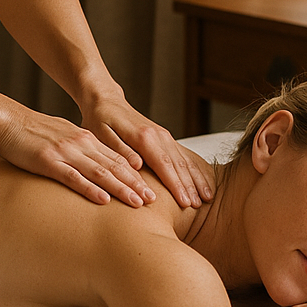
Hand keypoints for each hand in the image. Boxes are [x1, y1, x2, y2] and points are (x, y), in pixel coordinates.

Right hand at [0, 106, 156, 206]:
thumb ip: (81, 149)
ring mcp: (65, 152)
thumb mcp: (64, 137)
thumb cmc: (34, 132)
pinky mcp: (49, 161)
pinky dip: (90, 189)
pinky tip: (103, 200)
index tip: (152, 189)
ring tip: (136, 203)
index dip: (136, 175)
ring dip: (120, 188)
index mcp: (86, 139)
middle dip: (135, 184)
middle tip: (153, 200)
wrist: (8, 121)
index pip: (117, 158)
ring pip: (99, 172)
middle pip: (114, 166)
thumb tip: (95, 165)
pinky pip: (73, 177)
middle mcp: (80, 144)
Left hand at [81, 94, 213, 208]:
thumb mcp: (101, 134)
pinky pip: (183, 154)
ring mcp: (163, 135)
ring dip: (196, 178)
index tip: (184, 202)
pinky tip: (202, 180)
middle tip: (198, 206)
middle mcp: (158, 135)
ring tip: (207, 197)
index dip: (175, 185)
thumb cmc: (100, 119)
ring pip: (184, 159)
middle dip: (189, 186)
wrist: (106, 100)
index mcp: (143, 136)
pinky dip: (194, 168)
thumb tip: (138, 166)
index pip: (163, 164)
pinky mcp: (164, 137)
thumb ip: (120, 150)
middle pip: (178, 164)